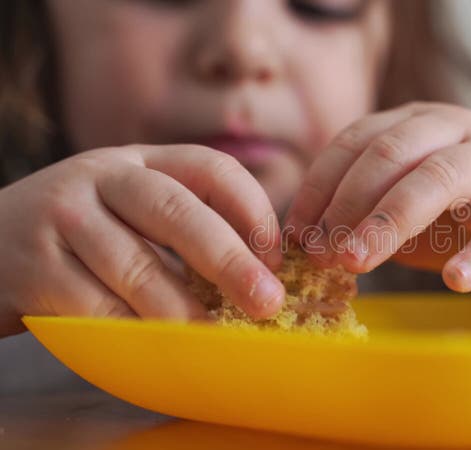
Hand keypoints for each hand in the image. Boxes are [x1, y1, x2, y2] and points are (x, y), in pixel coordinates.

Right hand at [0, 145, 283, 336]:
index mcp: (140, 162)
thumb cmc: (79, 236)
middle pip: (178, 212)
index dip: (252, 208)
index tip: (275, 254)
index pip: (210, 168)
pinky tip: (161, 347)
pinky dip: (135, 333)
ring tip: (217, 336)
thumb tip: (261, 272)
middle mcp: (101, 178)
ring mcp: (63, 218)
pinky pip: (96, 308)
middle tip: (267, 301)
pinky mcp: (34, 267)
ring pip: (138, 267)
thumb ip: (183, 224)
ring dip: (185, 309)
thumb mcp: (128, 207)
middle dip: (230, 260)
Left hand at [284, 102, 470, 292]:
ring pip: (438, 178)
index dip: (321, 186)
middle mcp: (455, 128)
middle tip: (322, 253)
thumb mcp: (407, 207)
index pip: (356, 140)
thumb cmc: (464, 214)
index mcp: (417, 122)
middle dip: (348, 204)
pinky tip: (456, 280)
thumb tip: (306, 244)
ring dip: (391, 221)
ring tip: (358, 263)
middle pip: (390, 154)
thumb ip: (364, 216)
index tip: (296, 233)